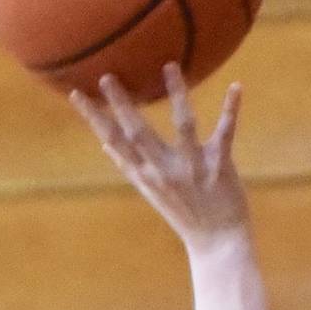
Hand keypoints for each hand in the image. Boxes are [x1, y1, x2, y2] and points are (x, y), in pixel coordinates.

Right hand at [72, 67, 248, 248]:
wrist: (218, 244)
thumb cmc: (184, 214)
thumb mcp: (151, 192)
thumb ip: (130, 167)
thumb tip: (105, 144)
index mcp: (146, 174)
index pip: (113, 141)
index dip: (93, 119)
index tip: (74, 95)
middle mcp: (164, 170)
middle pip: (138, 133)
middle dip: (122, 105)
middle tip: (106, 76)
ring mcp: (193, 168)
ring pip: (183, 126)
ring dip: (177, 95)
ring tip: (170, 66)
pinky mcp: (220, 166)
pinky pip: (225, 133)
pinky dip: (231, 109)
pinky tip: (236, 86)